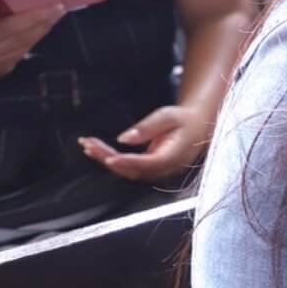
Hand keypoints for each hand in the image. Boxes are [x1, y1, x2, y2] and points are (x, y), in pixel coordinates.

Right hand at [0, 0, 63, 82]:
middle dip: (44, 21)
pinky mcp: (11, 65)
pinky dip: (40, 35)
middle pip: (24, 36)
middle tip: (60, 6)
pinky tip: (49, 23)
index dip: (28, 18)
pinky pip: (28, 48)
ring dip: (46, 27)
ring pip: (29, 43)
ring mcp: (4, 61)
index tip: (46, 7)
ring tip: (59, 12)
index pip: (7, 28)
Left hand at [80, 104, 209, 181]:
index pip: (148, 164)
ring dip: (106, 159)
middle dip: (108, 158)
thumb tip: (124, 139)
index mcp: (174, 156)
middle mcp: (165, 168)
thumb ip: (147, 128)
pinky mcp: (150, 167)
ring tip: (87, 145)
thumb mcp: (168, 116)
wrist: (198, 125)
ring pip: (128, 171)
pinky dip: (112, 159)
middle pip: (133, 170)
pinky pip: (129, 167)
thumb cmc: (185, 119)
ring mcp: (157, 170)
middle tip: (89, 144)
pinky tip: (97, 150)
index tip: (108, 157)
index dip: (127, 162)